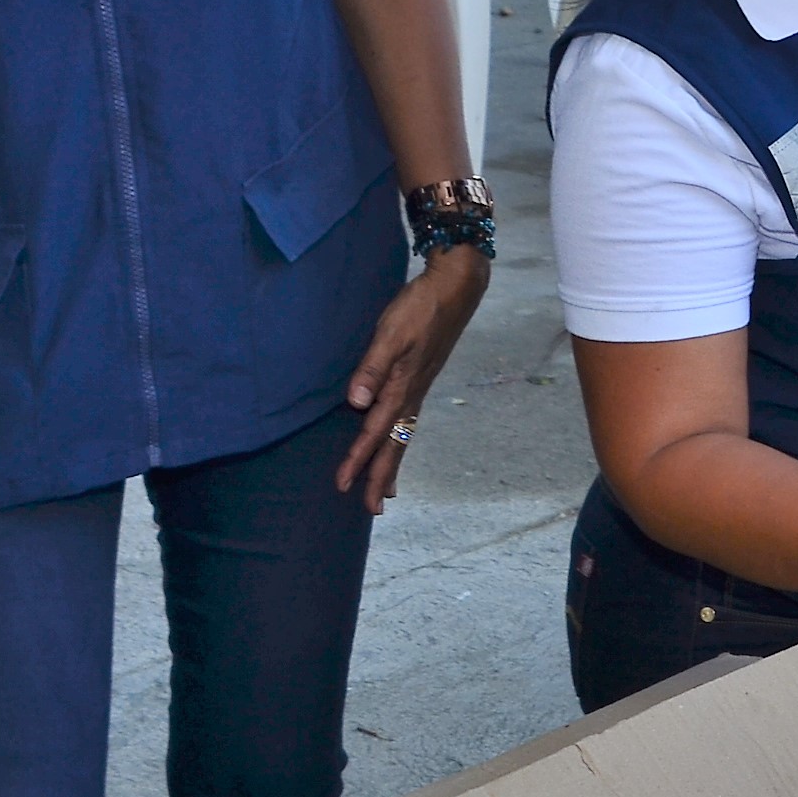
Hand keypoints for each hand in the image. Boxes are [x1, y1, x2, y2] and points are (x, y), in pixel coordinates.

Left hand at [337, 249, 488, 512]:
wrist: (455, 286)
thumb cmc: (420, 306)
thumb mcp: (391, 333)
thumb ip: (371, 367)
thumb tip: (356, 402)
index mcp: (403, 386)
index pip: (375, 432)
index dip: (358, 460)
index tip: (342, 486)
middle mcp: (412, 393)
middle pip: (395, 444)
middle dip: (381, 476)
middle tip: (372, 509)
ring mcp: (419, 387)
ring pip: (403, 434)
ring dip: (393, 462)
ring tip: (386, 489)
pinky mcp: (421, 377)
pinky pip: (408, 420)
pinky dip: (400, 439)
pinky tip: (397, 438)